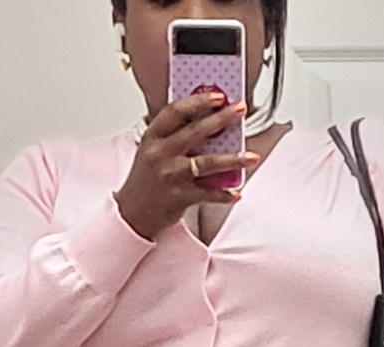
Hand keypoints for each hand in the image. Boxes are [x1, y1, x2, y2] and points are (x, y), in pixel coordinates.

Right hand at [114, 92, 259, 241]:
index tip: (217, 95)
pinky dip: (224, 195)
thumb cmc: (145, 181)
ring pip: (208, 163)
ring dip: (233, 160)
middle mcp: (160, 154)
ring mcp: (170, 176)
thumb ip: (172, 137)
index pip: (175, 112)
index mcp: (153, 138)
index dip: (197, 101)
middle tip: (240, 110)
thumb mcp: (151, 151)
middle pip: (196, 131)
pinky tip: (236, 193)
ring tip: (251, 157)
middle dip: (222, 118)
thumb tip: (206, 122)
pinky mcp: (179, 197)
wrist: (131, 214)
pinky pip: (207, 194)